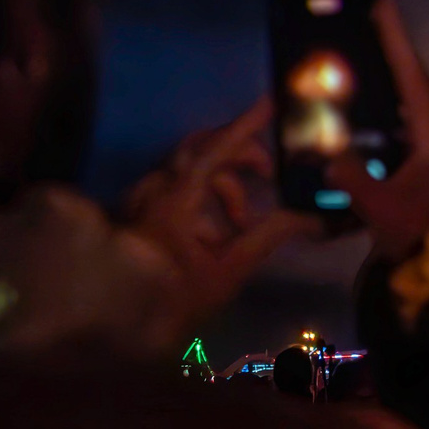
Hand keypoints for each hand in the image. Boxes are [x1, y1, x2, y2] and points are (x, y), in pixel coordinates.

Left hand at [118, 98, 317, 331]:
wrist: (116, 325)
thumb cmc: (172, 298)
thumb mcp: (228, 271)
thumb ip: (268, 236)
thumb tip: (312, 217)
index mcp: (174, 201)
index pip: (214, 151)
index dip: (244, 127)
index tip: (269, 103)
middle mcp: (154, 191)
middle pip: (201, 150)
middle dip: (239, 156)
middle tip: (267, 172)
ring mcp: (143, 201)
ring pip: (190, 173)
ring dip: (222, 189)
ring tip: (241, 224)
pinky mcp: (138, 215)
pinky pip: (176, 191)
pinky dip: (203, 202)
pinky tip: (214, 234)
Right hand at [327, 0, 428, 261]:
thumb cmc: (421, 236)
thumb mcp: (380, 206)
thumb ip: (352, 176)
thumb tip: (328, 154)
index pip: (412, 77)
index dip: (395, 40)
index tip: (383, 4)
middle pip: (410, 85)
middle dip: (388, 55)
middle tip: (364, 23)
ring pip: (404, 108)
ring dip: (383, 86)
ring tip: (357, 59)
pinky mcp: (422, 171)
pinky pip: (397, 133)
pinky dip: (378, 119)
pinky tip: (355, 115)